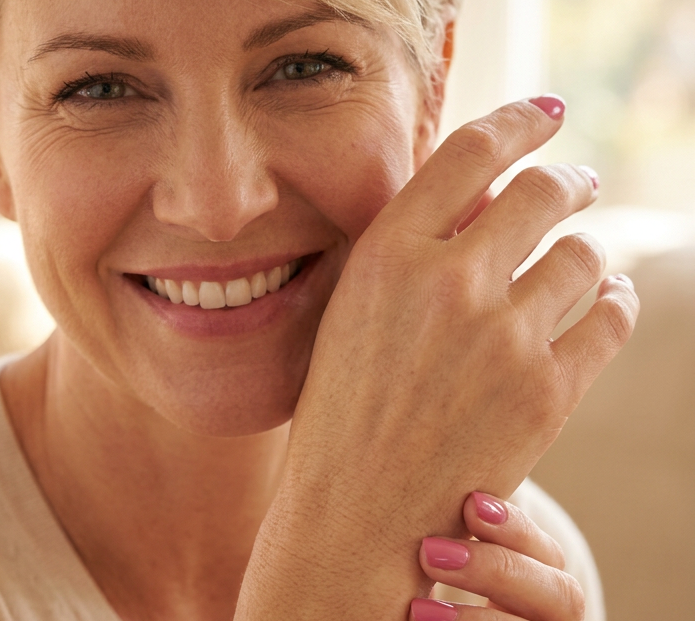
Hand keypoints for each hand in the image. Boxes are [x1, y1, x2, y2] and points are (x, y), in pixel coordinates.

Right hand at [237, 97, 637, 618]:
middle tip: (578, 182)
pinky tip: (608, 300)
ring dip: (589, 248)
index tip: (545, 113)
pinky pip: (609, 318)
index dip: (518, 120)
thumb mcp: (355, 311)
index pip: (471, 152)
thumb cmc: (345, 408)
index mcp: (387, 254)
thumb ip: (413, 248)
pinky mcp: (546, 392)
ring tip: (586, 257)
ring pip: (583, 255)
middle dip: (569, 179)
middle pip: (541, 191)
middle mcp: (447, 282)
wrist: (357, 511)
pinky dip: (616, 302)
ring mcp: (502, 336)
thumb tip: (494, 194)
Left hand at [412, 492, 584, 620]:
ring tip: (416, 609)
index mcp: (539, 576)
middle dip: (495, 570)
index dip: (513, 528)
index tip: (469, 504)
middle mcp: (546, 615)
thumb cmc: (430, 566)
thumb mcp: (447, 541)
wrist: (418, 614)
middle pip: (558, 596)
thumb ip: (454, 518)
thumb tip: (428, 470)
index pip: (545, 553)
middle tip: (428, 552)